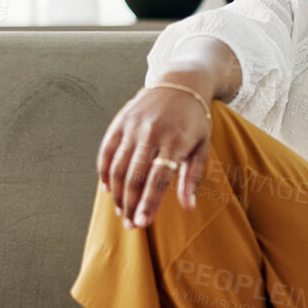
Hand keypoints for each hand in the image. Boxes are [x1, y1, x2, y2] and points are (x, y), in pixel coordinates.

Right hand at [96, 87, 211, 227]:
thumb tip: (188, 207)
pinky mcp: (121, 121)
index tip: (142, 223)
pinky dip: (104, 172)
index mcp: (175, 141)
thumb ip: (192, 177)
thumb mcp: (203, 146)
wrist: (181, 82)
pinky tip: (108, 188)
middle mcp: (152, 133)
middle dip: (130, 204)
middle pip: (135, 176)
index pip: (158, 179)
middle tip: (130, 224)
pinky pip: (107, 151)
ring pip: (118, 166)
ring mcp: (133, 126)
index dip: (148, 203)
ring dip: (117, 193)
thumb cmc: (195, 120)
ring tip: (120, 211)